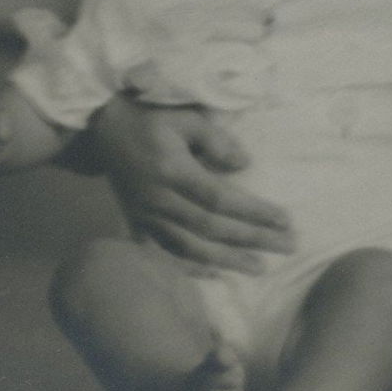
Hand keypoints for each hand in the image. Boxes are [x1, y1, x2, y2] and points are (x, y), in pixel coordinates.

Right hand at [92, 96, 293, 273]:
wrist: (103, 129)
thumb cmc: (150, 117)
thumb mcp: (185, 116)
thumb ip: (216, 140)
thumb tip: (244, 165)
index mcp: (173, 171)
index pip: (221, 199)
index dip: (254, 212)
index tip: (285, 220)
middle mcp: (160, 200)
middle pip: (212, 228)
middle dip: (252, 240)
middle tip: (287, 247)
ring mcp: (147, 216)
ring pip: (190, 247)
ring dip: (227, 260)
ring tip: (259, 267)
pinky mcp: (137, 223)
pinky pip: (165, 252)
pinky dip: (190, 266)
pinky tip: (214, 274)